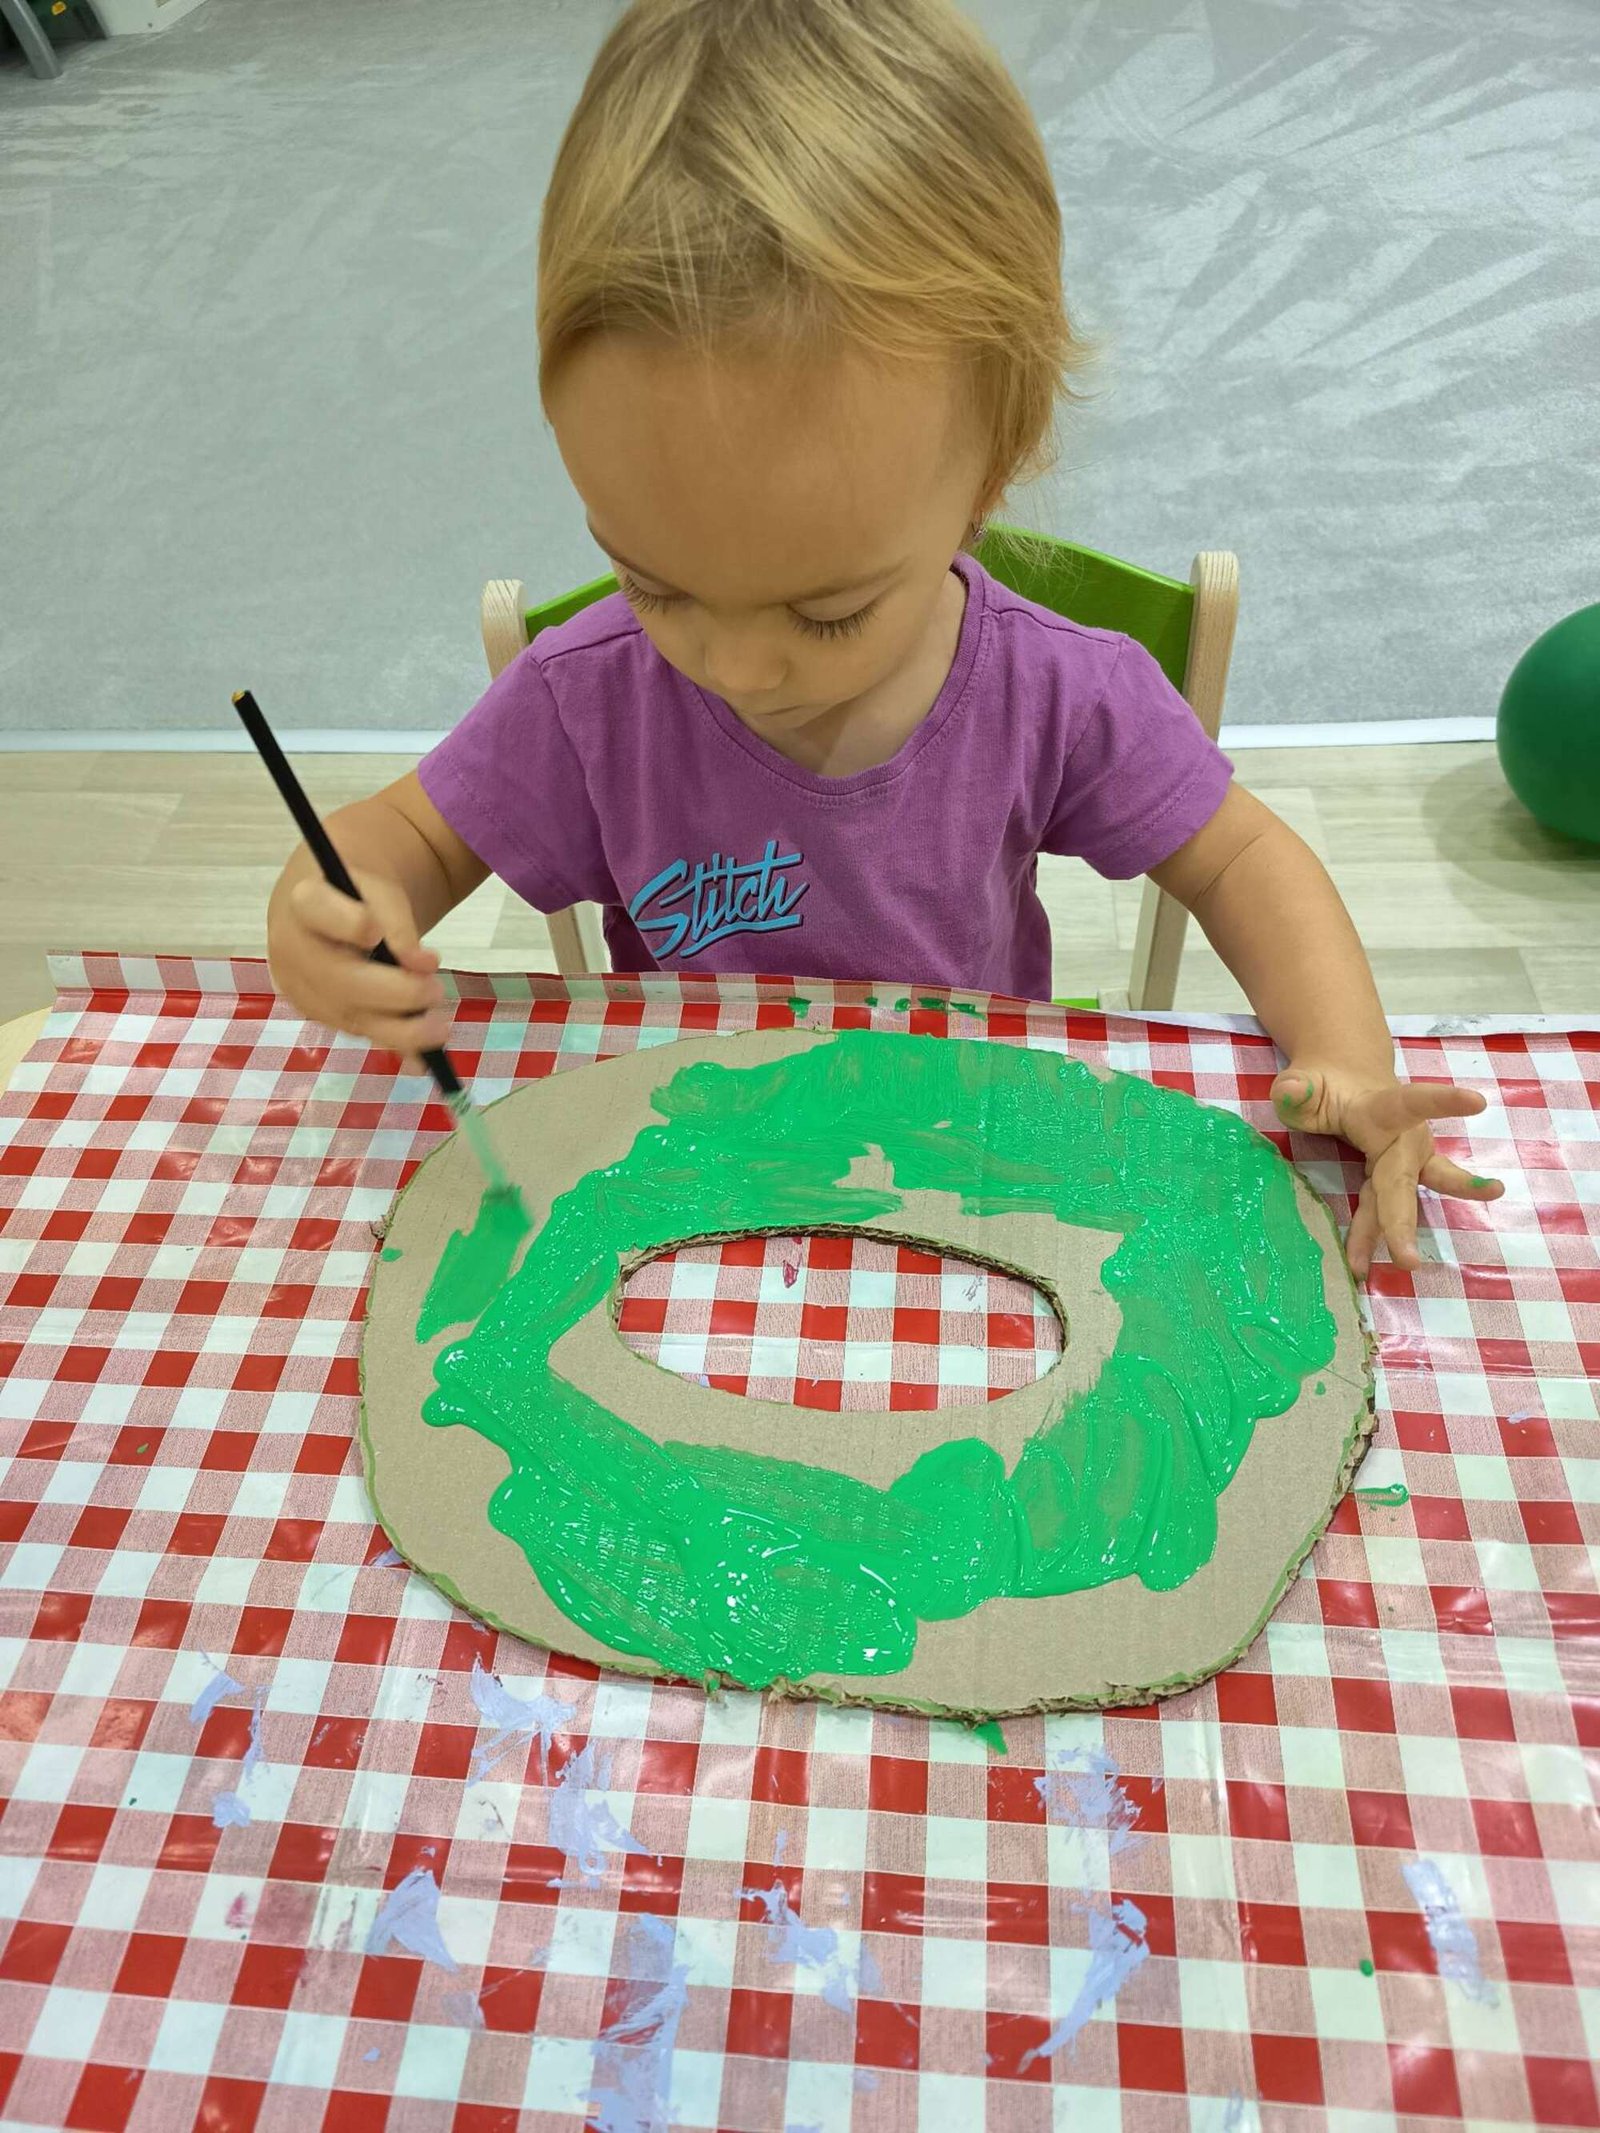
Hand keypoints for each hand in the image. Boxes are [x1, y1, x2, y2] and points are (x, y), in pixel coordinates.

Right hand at [267, 867, 452, 1060]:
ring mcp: (301, 986)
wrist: (326, 912)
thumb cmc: (357, 897)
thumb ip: (399, 924)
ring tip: (438, 1028)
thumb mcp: (381, 892)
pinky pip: (357, 1031)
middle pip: (341, 979)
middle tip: (435, 991)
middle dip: (396, 992)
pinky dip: (393, 1039)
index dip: (351, 924)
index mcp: (305, 902)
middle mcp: (293, 947)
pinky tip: (422, 1048)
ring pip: (350, 1016)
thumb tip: (421, 966)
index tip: (380, 933)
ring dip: (401, 1029)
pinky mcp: (316, 1012)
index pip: (320, 909)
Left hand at [1270, 1064, 1502, 1278]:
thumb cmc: (1328, 1085)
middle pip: (1400, 1180)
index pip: (1412, 1103)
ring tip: (1435, 1254)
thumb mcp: (1306, 1082)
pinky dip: (1391, 1235)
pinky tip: (1406, 1261)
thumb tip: (1289, 1092)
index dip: (1443, 1103)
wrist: (1347, 1076)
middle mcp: (1403, 1138)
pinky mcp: (1399, 1177)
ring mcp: (1406, 1161)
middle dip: (1400, 1221)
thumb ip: (1297, 1088)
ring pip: (1402, 1199)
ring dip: (1406, 1231)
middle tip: (1407, 1260)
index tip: (1477, 1101)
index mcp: (1383, 1110)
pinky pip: (1391, 1208)